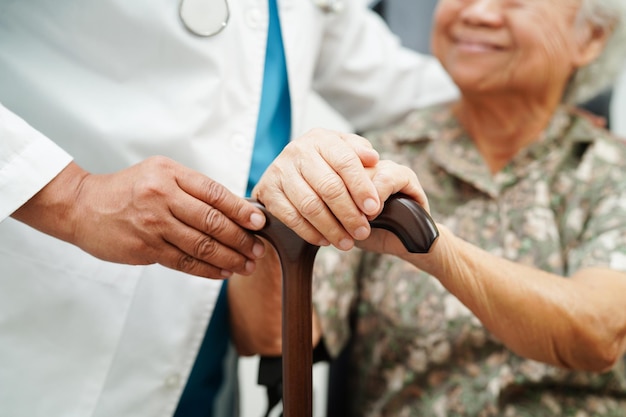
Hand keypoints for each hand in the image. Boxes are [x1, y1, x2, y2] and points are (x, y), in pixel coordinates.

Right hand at [12, 157, 265, 277]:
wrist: (82, 206)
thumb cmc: (129, 189)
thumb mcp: (161, 173)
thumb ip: (193, 189)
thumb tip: (236, 210)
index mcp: (170, 174)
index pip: (215, 193)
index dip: (241, 210)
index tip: (260, 222)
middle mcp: (162, 197)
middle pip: (212, 222)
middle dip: (241, 239)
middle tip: (258, 250)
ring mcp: (153, 224)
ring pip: (201, 246)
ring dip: (229, 258)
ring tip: (247, 265)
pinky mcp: (144, 248)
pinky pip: (183, 262)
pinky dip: (207, 269)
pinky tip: (223, 272)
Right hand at [253, 129, 380, 249]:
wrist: (286, 170)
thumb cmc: (323, 162)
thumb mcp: (342, 149)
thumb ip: (359, 152)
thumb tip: (372, 158)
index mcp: (321, 139)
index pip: (346, 161)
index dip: (361, 187)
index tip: (373, 208)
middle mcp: (298, 151)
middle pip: (329, 187)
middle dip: (349, 214)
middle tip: (362, 231)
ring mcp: (280, 171)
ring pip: (310, 205)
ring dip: (331, 228)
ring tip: (347, 242)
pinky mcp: (268, 191)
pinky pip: (292, 217)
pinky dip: (310, 232)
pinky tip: (325, 239)